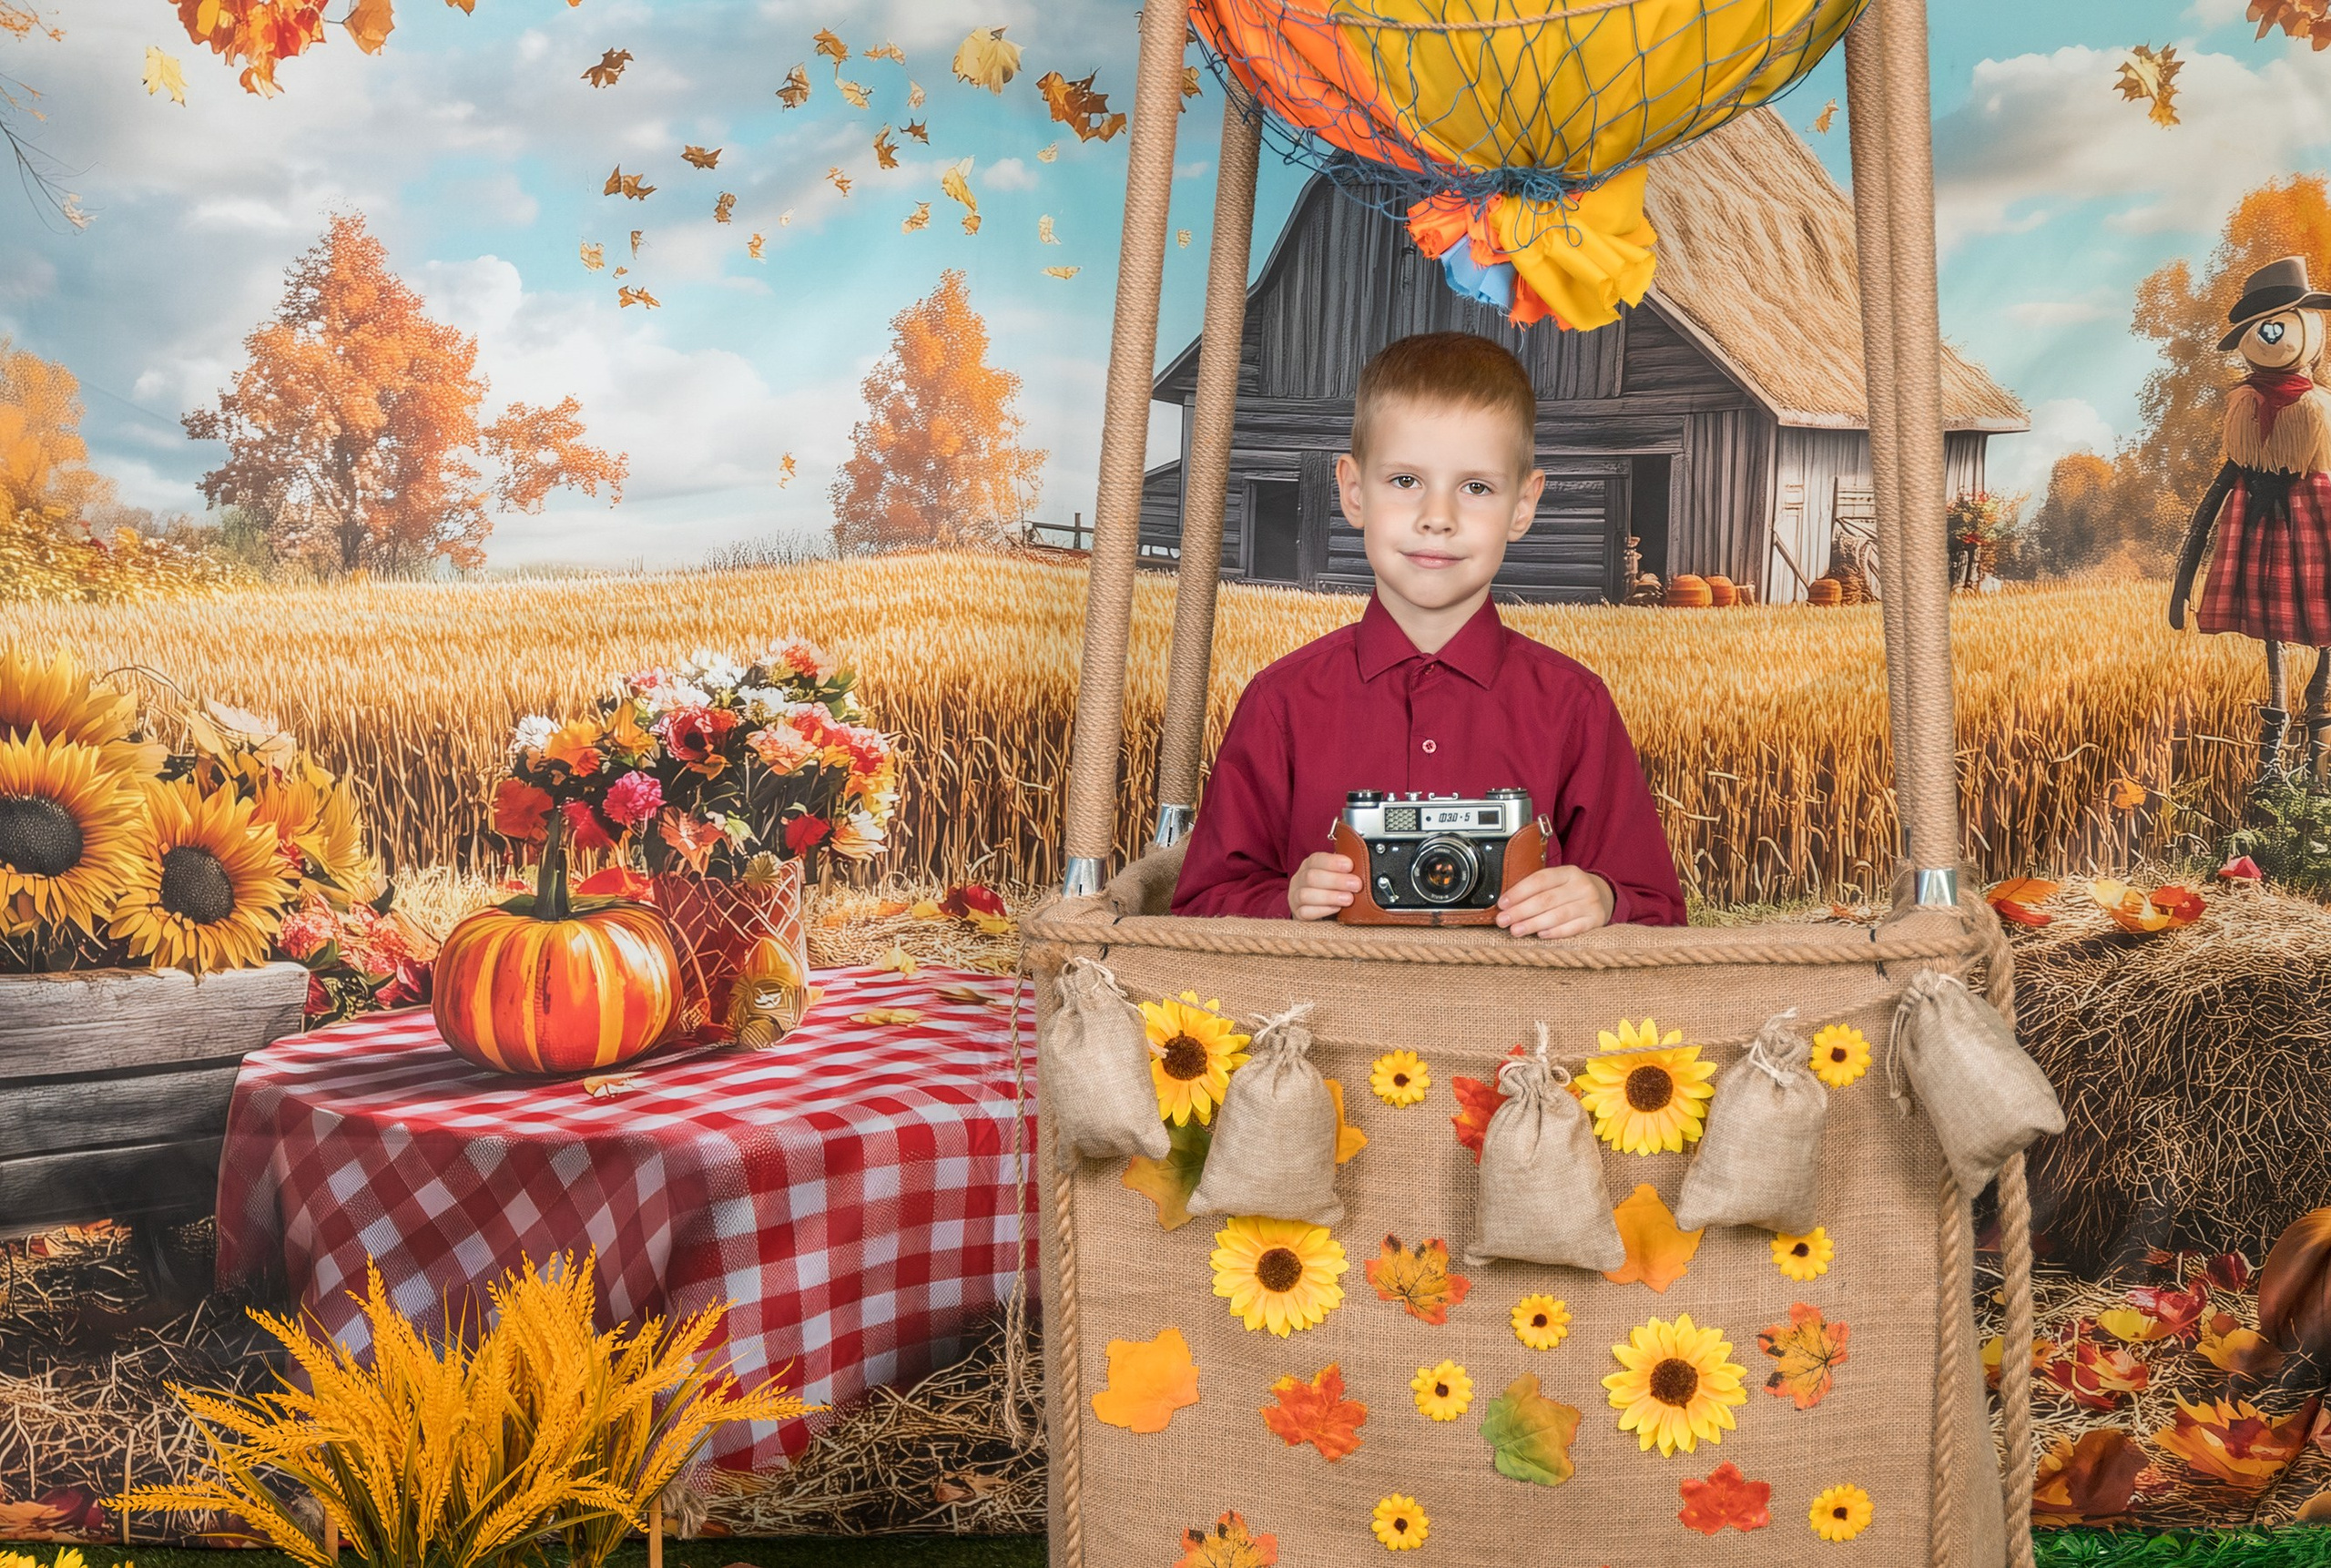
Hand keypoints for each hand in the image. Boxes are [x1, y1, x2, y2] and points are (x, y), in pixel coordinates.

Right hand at [1289, 851, 1360, 919]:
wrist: (1315, 908)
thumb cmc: (1329, 888)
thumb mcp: (1336, 874)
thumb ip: (1345, 870)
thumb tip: (1363, 867)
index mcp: (1309, 865)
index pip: (1316, 859)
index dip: (1333, 862)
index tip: (1350, 866)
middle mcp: (1299, 879)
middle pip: (1311, 877)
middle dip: (1336, 880)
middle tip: (1356, 885)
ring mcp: (1295, 896)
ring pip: (1306, 895)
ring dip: (1330, 896)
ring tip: (1349, 899)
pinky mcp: (1297, 913)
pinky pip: (1305, 912)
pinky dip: (1322, 910)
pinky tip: (1336, 909)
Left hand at [1495, 865, 1613, 938]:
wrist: (1603, 897)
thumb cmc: (1570, 891)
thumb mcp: (1558, 882)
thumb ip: (1537, 889)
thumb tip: (1506, 903)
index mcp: (1568, 872)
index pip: (1540, 880)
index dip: (1519, 892)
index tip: (1502, 903)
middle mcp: (1581, 886)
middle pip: (1546, 899)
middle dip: (1520, 911)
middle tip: (1502, 920)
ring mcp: (1590, 904)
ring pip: (1557, 915)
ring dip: (1533, 924)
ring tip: (1515, 930)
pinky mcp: (1596, 920)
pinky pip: (1573, 928)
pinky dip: (1555, 932)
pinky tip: (1540, 935)